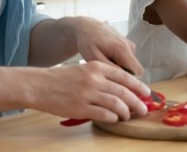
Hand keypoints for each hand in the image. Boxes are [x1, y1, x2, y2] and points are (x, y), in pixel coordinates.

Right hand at [30, 61, 149, 121]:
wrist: (40, 85)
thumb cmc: (63, 78)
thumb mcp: (84, 69)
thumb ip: (103, 75)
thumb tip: (123, 87)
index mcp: (97, 67)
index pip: (124, 77)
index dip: (138, 86)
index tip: (147, 93)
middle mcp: (94, 79)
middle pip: (124, 92)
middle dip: (137, 102)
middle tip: (143, 109)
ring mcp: (88, 94)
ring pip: (116, 104)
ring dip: (125, 112)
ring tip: (127, 115)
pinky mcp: (81, 108)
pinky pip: (104, 114)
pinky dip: (113, 118)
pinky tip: (114, 119)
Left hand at [70, 17, 143, 75]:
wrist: (88, 27)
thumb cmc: (88, 42)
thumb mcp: (94, 57)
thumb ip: (110, 68)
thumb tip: (124, 77)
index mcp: (123, 49)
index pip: (137, 72)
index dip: (128, 79)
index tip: (115, 80)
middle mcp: (130, 46)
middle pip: (135, 70)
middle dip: (123, 74)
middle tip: (107, 70)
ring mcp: (130, 44)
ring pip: (131, 65)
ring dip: (120, 67)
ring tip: (105, 62)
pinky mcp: (128, 44)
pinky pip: (128, 59)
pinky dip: (120, 61)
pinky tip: (108, 57)